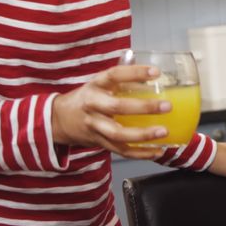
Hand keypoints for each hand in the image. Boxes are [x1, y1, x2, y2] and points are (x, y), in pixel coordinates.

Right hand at [51, 64, 171, 159]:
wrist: (58, 120)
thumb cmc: (86, 98)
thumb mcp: (98, 84)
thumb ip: (121, 79)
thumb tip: (151, 74)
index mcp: (95, 86)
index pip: (114, 75)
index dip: (135, 72)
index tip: (155, 72)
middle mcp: (93, 105)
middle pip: (117, 107)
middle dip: (143, 107)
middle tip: (166, 106)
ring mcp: (95, 127)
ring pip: (118, 134)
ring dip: (143, 135)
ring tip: (163, 131)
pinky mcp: (100, 143)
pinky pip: (121, 150)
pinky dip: (141, 153)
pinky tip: (157, 150)